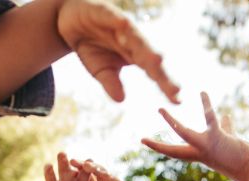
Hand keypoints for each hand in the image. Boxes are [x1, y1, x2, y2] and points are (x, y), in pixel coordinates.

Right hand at [57, 0, 179, 102]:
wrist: (71, 20)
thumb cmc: (92, 46)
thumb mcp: (99, 69)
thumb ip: (111, 82)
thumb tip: (121, 100)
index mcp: (134, 56)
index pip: (154, 72)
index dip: (165, 85)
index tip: (177, 100)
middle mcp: (133, 41)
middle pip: (150, 57)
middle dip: (162, 72)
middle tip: (175, 88)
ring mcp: (120, 26)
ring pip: (136, 37)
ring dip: (146, 48)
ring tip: (157, 60)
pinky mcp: (105, 12)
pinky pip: (112, 17)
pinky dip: (118, 21)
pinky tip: (124, 25)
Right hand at [141, 92, 248, 180]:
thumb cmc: (240, 156)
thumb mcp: (228, 140)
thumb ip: (225, 128)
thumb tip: (224, 117)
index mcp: (198, 153)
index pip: (175, 151)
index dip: (159, 147)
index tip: (144, 141)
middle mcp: (198, 152)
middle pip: (172, 151)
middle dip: (157, 146)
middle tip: (141, 140)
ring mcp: (206, 146)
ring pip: (183, 133)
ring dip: (170, 122)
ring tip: (160, 110)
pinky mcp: (217, 137)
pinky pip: (209, 118)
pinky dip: (206, 104)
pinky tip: (202, 93)